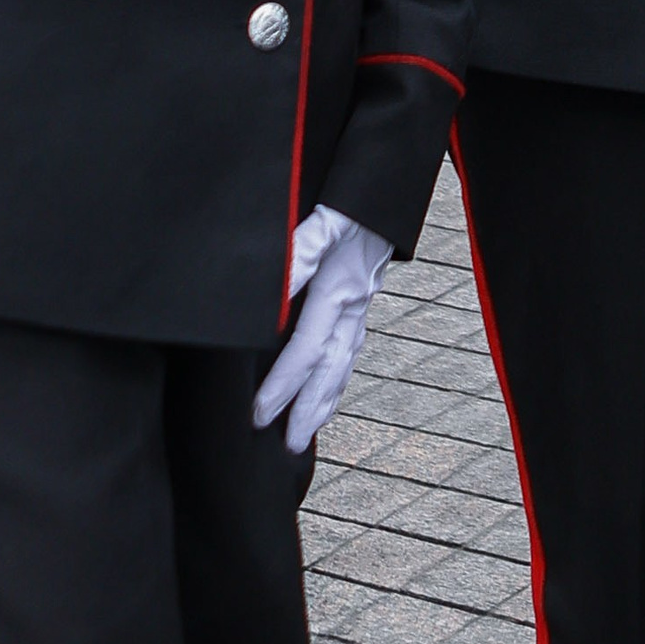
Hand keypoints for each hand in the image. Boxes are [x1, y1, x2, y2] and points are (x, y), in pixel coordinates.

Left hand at [252, 204, 393, 450]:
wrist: (384, 200)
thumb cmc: (350, 208)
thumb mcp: (321, 223)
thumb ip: (298, 254)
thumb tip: (274, 291)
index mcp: (338, 292)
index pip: (307, 349)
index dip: (283, 384)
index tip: (260, 411)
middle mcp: (352, 310)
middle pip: (329, 372)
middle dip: (307, 411)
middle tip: (286, 443)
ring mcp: (359, 314)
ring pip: (342, 369)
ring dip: (322, 406)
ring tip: (302, 437)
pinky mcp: (359, 312)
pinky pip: (347, 358)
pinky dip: (334, 386)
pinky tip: (324, 402)